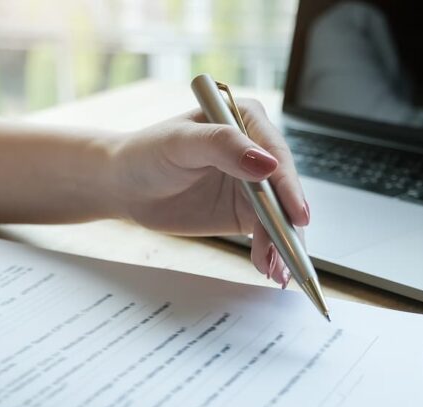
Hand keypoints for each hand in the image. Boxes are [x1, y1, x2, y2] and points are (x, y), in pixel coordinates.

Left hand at [111, 100, 309, 286]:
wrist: (125, 185)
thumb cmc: (147, 153)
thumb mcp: (181, 143)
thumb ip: (223, 146)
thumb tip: (266, 164)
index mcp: (246, 120)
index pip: (276, 154)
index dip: (289, 185)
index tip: (297, 213)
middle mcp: (255, 151)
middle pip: (284, 189)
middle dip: (288, 223)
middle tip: (290, 252)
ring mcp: (253, 184)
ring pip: (279, 215)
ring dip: (281, 243)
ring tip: (276, 270)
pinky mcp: (245, 212)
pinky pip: (266, 232)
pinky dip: (269, 251)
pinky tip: (267, 267)